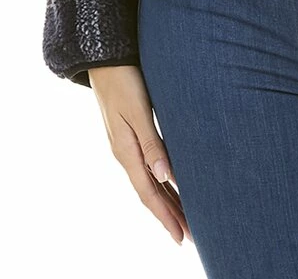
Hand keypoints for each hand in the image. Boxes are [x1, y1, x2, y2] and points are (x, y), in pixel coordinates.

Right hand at [88, 65, 191, 245]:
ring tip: (187, 218)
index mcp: (126, 152)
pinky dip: (161, 182)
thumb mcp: (138, 110)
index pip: (149, 194)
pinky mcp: (130, 135)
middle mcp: (125, 154)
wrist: (105, 59)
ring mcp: (126, 146)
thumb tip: (165, 176)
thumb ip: (152, 142)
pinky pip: (148, 168)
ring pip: (150, 182)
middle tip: (191, 236)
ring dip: (168, 201)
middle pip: (150, 193)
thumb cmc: (124, 80)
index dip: (165, 216)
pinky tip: (172, 185)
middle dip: (170, 215)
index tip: (181, 237)